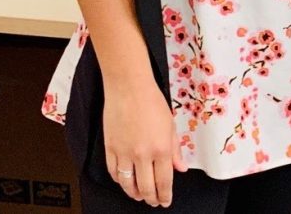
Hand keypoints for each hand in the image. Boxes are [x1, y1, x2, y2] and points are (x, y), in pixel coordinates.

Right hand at [103, 77, 185, 207]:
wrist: (129, 88)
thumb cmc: (152, 102)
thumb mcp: (171, 125)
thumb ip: (175, 150)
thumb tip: (181, 168)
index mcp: (161, 148)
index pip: (164, 181)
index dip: (165, 195)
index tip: (166, 201)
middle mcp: (142, 154)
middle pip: (146, 187)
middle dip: (151, 198)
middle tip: (154, 202)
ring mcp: (124, 153)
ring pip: (127, 184)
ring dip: (134, 193)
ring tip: (140, 196)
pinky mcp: (109, 149)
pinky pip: (113, 173)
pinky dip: (120, 181)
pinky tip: (125, 182)